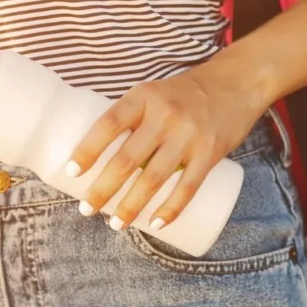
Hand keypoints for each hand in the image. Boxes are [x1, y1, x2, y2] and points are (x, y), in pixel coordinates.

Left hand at [66, 65, 268, 230]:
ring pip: (153, 178)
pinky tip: (156, 224)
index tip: (70, 173)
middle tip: (86, 209)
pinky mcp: (211, 152)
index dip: (87, 150)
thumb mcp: (154, 94)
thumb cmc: (185, 93)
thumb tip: (99, 157)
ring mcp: (189, 135)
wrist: (236, 83)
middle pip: (127, 159)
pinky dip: (170, 209)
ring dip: (131, 205)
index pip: (108, 125)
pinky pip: (187, 187)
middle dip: (103, 189)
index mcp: (143, 97)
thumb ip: (133, 119)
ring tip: (116, 223)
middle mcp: (165, 115)